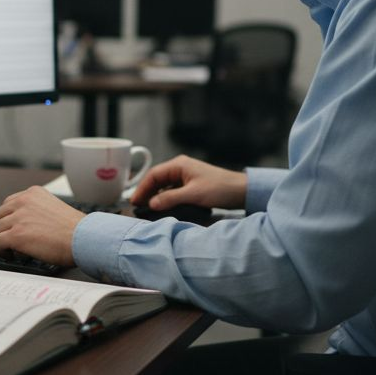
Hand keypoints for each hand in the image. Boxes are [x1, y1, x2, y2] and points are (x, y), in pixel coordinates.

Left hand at [0, 187, 84, 266]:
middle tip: (12, 239)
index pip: (9, 203)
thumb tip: (27, 225)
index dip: (10, 218)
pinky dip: (1, 250)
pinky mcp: (16, 235)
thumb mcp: (54, 207)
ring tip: (13, 249)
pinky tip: (11, 254)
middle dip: (4, 228)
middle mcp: (23, 202)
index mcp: (33, 193)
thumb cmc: (76, 229)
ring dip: (2, 239)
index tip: (14, 227)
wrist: (84, 238)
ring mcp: (18, 218)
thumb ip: (37, 210)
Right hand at [130, 155, 247, 210]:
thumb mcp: (193, 195)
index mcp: (179, 165)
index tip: (134, 202)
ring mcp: (186, 176)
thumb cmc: (220, 188)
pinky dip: (166, 199)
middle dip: (147, 193)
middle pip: (157, 180)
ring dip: (156, 197)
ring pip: (164, 186)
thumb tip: (151, 204)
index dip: (142, 189)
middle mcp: (180, 168)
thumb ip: (170, 198)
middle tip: (138, 208)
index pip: (153, 175)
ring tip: (148, 210)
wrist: (241, 191)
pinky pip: (173, 191)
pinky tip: (164, 208)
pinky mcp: (191, 185)